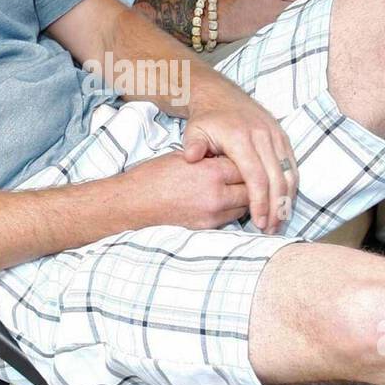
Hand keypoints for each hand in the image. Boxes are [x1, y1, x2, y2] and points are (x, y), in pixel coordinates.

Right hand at [126, 151, 249, 229]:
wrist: (134, 202)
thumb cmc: (155, 175)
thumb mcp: (184, 157)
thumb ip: (210, 159)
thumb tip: (228, 158)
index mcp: (211, 172)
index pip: (245, 167)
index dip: (245, 162)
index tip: (243, 159)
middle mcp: (216, 195)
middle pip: (250, 189)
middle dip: (249, 181)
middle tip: (243, 175)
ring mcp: (213, 214)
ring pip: (244, 206)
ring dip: (243, 198)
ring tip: (235, 188)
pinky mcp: (207, 227)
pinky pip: (230, 218)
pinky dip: (232, 210)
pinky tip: (225, 201)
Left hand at [183, 100, 296, 233]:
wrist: (220, 95)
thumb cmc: (206, 119)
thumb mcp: (194, 130)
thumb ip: (192, 146)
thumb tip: (190, 158)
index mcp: (241, 137)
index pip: (255, 176)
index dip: (259, 201)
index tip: (258, 222)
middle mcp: (262, 135)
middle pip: (276, 178)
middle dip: (275, 207)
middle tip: (271, 229)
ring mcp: (275, 135)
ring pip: (288, 172)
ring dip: (286, 199)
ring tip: (279, 221)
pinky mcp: (282, 135)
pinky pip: (292, 164)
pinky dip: (291, 185)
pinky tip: (286, 203)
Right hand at [219, 0, 310, 41]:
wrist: (217, 18)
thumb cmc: (238, 5)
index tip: (300, 4)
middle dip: (305, 6)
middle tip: (297, 15)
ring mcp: (271, 2)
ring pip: (301, 8)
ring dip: (300, 16)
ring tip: (291, 22)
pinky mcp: (269, 18)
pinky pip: (291, 20)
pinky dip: (292, 24)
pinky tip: (286, 28)